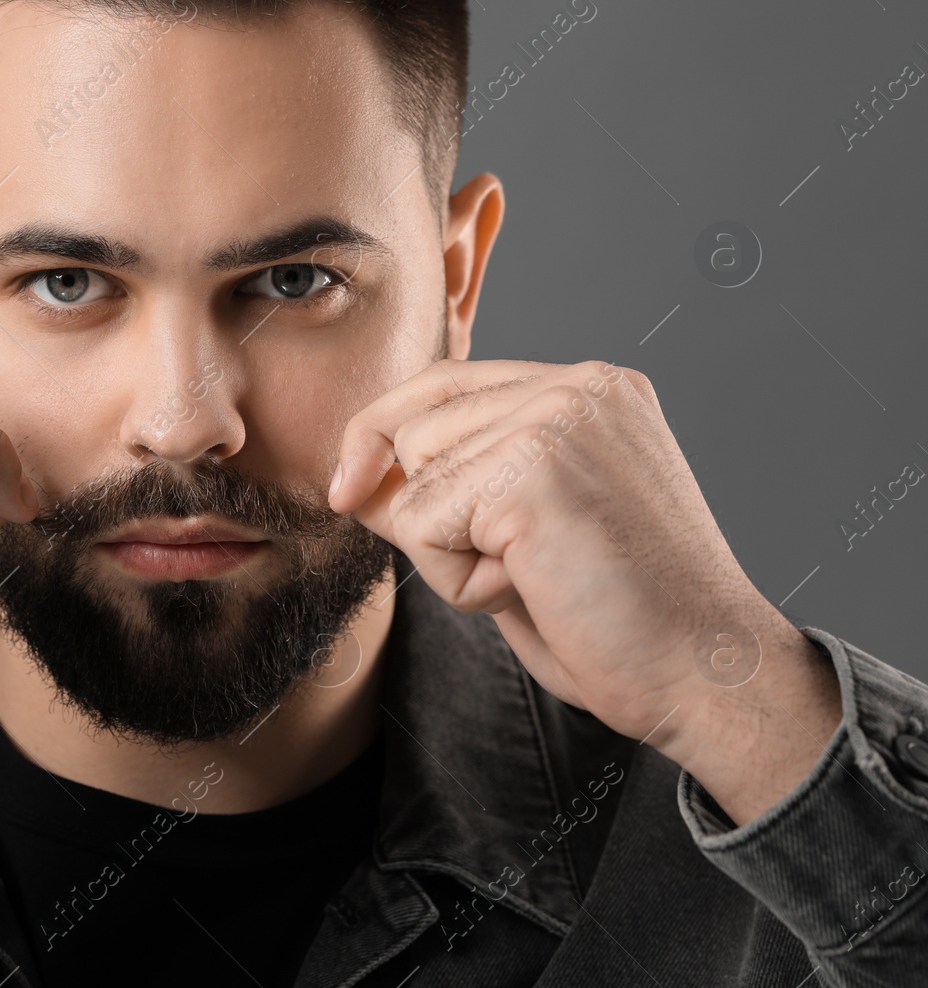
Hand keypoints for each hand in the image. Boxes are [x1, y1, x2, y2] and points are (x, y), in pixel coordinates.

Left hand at [329, 359, 840, 823]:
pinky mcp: (533, 470)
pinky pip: (422, 527)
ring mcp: (558, 420)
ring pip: (412, 482)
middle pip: (414, 427)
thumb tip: (354, 479)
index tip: (348, 488)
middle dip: (436, 516)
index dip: (383, 434)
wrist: (710, 676)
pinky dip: (460, 582)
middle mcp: (578, 387)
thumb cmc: (623, 620)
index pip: (444, 383)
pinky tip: (538, 590)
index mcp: (590, 391)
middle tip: (528, 567)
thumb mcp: (522, 537)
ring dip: (451, 554)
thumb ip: (448, 492)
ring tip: (539, 577)